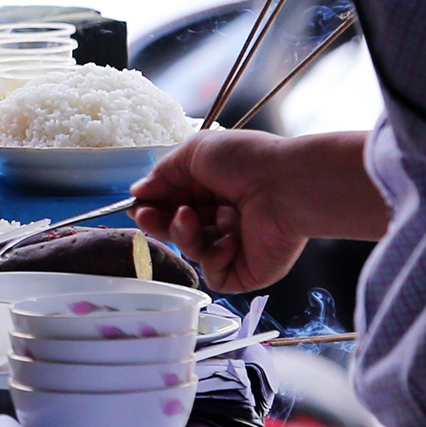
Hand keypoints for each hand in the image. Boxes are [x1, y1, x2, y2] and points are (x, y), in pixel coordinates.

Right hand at [127, 128, 311, 291]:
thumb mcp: (196, 152)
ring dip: (184, 235)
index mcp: (216, 189)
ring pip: (193, 251)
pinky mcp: (247, 271)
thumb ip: (163, 173)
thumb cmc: (247, 161)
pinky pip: (216, 274)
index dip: (155, 205)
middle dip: (159, 222)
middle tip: (146, 216)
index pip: (176, 202)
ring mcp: (236, 246)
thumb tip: (138, 191)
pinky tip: (229, 240)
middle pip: (179, 229)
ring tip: (190, 218)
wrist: (288, 186)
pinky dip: (214, 258)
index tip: (137, 204)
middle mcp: (225, 217)